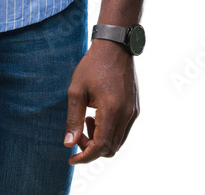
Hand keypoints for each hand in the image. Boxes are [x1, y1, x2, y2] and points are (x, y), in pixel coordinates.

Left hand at [63, 40, 138, 163]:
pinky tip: (97, 115)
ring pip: (118, 142)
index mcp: (111, 110)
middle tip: (78, 132)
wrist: (114, 46)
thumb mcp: (76, 90)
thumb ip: (73, 118)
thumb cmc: (92, 65)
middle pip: (110, 148)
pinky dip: (109, 132)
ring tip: (87, 119)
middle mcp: (126, 114)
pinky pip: (123, 131)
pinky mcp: (135, 108)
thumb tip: (69, 144)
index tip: (71, 158)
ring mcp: (133, 112)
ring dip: (101, 140)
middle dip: (91, 148)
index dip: (85, 156)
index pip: (100, 146)